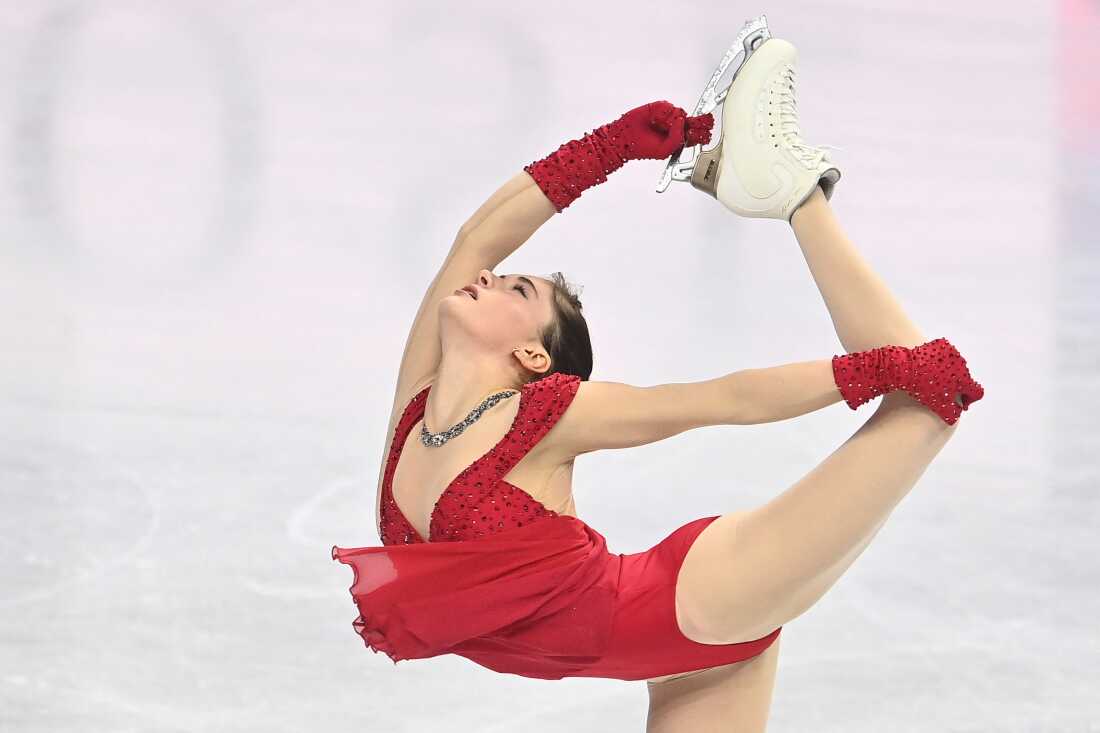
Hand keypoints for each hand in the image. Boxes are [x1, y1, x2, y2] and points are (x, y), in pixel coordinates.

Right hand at [599, 101, 714, 162]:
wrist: (625, 138)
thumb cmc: (643, 148)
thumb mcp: (664, 151)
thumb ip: (676, 140)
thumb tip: (682, 122)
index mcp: (679, 139)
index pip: (695, 134)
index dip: (703, 130)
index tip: (709, 126)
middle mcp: (676, 127)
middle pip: (693, 121)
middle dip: (700, 121)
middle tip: (705, 119)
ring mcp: (669, 117)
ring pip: (680, 113)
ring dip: (671, 121)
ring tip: (658, 126)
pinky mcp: (660, 108)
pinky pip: (668, 107)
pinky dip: (662, 113)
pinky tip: (654, 119)